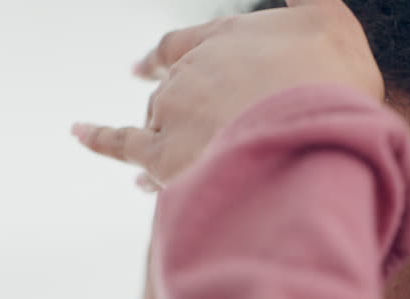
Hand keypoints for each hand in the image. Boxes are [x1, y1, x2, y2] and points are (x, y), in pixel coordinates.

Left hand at [71, 0, 382, 187]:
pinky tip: (78, 132)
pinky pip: (122, 142)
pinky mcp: (163, 152)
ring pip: (152, 120)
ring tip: (152, 169)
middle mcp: (193, 68)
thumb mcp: (331, 19)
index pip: (182, 45)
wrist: (311, 132)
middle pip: (170, 90)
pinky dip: (98, 137)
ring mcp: (175, 108)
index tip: (147, 65)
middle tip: (185, 137)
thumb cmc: (331, 82)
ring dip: (154, 140)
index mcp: (227, 36)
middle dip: (175, 113)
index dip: (167, 57)